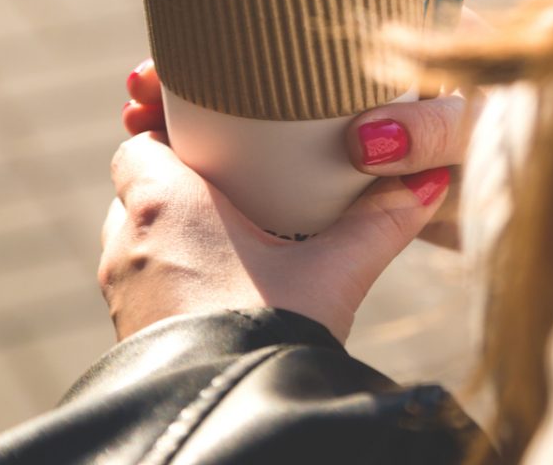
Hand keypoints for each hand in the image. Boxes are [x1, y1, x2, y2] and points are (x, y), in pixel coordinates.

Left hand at [103, 131, 449, 342]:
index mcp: (163, 204)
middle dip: (178, 187)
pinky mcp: (130, 335)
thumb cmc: (268, 332)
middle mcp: (129, 244)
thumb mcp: (335, 271)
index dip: (170, 137)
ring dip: (171, 235)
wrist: (227, 416)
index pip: (138, 144)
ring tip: (228, 239)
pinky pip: (143, 286)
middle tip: (233, 187)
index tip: (213, 143)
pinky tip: (220, 289)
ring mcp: (123, 294)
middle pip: (138, 190)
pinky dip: (171, 277)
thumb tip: (429, 180)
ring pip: (137, 241)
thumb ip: (381, 220)